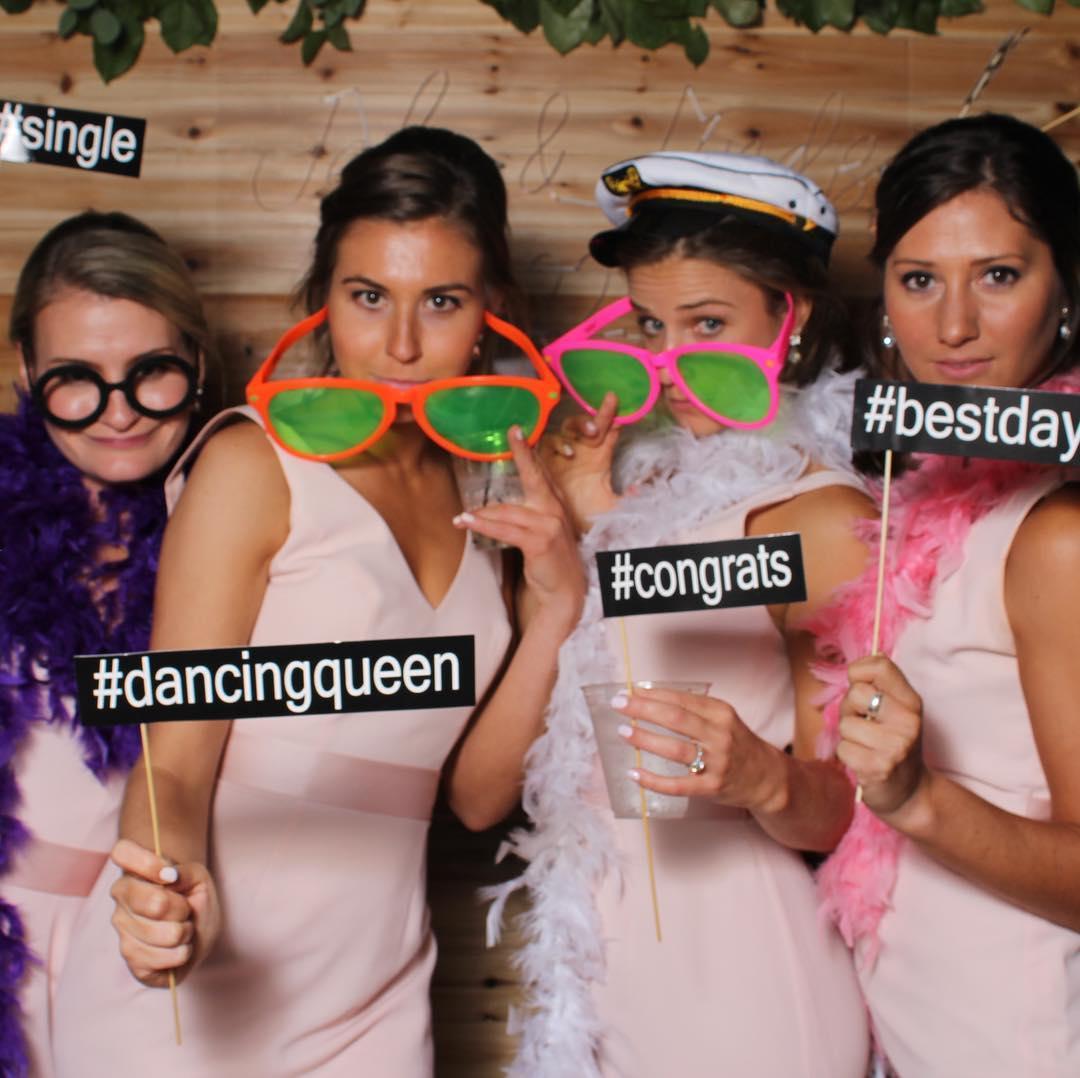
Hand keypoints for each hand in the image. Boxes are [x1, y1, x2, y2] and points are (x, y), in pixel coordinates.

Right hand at [109, 838, 221, 987]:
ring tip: (183, 929)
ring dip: (183, 933)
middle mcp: (121, 901)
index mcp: (134, 874)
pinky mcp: (131, 960)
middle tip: (185, 910)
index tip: (169, 874)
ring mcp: (123, 931)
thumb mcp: (199, 879)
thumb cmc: (194, 901)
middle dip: (182, 908)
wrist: (198, 935)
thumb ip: (185, 871)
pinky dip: (180, 954)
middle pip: (155, 901)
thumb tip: (169, 875)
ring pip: (161, 934)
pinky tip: (178, 949)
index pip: (122, 852)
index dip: (146, 862)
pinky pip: (159, 959)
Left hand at [453, 425, 584, 630]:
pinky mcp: (539, 542)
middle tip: (512, 432)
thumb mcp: (543, 533)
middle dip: (524, 453)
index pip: (542, 473)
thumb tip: (499, 506)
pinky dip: (484, 526)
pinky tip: (467, 523)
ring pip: (509, 511)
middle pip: (535, 477)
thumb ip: (528, 515)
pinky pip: (505, 530)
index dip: (530, 452)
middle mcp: (554, 511)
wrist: (566, 592)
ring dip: (481, 514)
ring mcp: (549, 526)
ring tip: (461, 516)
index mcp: (555, 505)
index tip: (518, 431)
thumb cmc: (551, 562)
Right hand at [541, 392, 619, 530]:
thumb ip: (627, 498)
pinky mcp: (544, 461)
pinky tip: (565, 452)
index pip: (610, 432)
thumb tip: (640, 488)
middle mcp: (582, 451)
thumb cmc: (588, 515)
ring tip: (585, 440)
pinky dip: (555, 443)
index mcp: (600, 458)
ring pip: (567, 429)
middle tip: (598, 428)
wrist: (565, 529)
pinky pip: (545, 443)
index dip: (614, 417)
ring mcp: (562, 454)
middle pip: (589, 424)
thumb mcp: (611, 507)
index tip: (618, 403)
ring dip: (576, 428)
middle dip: (595, 418)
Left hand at [613, 685, 781, 810]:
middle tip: (618, 705)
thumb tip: (648, 696)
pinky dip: (653, 780)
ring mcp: (716, 762)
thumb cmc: (736, 743)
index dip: (652, 694)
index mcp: (721, 713)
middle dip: (643, 710)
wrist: (767, 778)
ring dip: (645, 739)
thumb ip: (692, 709)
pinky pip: (677, 785)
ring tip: (623, 732)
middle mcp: (719, 735)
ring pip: (675, 749)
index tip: (629, 691)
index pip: (681, 699)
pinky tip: (634, 773)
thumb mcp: (722, 718)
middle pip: (676, 719)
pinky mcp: (711, 788)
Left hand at [836, 655, 929, 819]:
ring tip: (866, 746)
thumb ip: (880, 686)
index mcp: (911, 702)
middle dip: (850, 709)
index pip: (880, 665)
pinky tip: (864, 762)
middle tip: (864, 725)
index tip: (861, 687)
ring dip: (849, 736)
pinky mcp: (878, 767)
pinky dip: (848, 756)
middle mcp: (908, 721)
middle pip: (855, 693)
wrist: (910, 793)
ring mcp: (895, 746)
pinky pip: (843, 749)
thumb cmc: (894, 744)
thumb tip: (863, 660)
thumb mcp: (896, 711)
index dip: (858, 673)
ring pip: (845, 724)